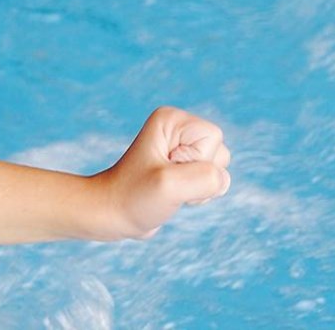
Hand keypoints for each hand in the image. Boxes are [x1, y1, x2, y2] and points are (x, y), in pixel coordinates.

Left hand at [87, 106, 233, 239]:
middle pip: (221, 154)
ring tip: (168, 190)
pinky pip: (215, 183)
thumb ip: (206, 178)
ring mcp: (184, 149)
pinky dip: (200, 195)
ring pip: (220, 171)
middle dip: (200, 177)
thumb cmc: (134, 197)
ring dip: (201, 189)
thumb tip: (221, 179)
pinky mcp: (186, 168)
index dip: (193, 159)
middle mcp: (179, 129)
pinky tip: (175, 196)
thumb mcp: (170, 186)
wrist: (113, 215)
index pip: (212, 138)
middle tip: (166, 181)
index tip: (164, 167)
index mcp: (172, 119)